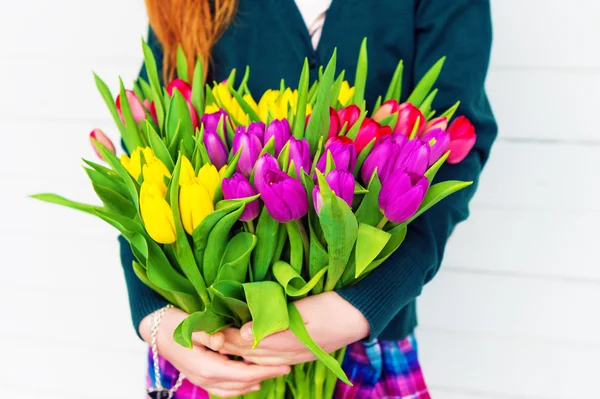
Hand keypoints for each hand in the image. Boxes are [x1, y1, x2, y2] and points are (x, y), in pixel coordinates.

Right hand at [140, 307, 289, 397]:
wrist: (155, 331)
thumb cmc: (174, 324)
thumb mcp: (191, 324)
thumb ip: (207, 333)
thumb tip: (222, 341)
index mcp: (207, 367)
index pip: (243, 374)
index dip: (265, 371)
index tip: (284, 365)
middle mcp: (205, 378)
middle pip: (242, 384)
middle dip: (265, 376)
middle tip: (285, 367)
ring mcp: (202, 381)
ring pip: (234, 390)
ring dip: (253, 383)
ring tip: (272, 372)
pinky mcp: (201, 378)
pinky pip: (225, 389)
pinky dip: (240, 386)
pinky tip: (251, 379)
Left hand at [219, 292, 369, 365]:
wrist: (360, 316)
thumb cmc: (333, 305)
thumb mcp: (305, 308)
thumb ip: (275, 319)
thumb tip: (246, 328)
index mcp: (287, 339)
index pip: (250, 341)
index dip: (231, 336)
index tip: (214, 328)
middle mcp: (290, 353)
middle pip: (253, 353)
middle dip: (232, 346)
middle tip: (213, 337)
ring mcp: (297, 356)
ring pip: (262, 360)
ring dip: (242, 353)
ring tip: (225, 344)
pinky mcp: (302, 354)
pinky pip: (274, 361)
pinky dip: (258, 358)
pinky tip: (251, 353)